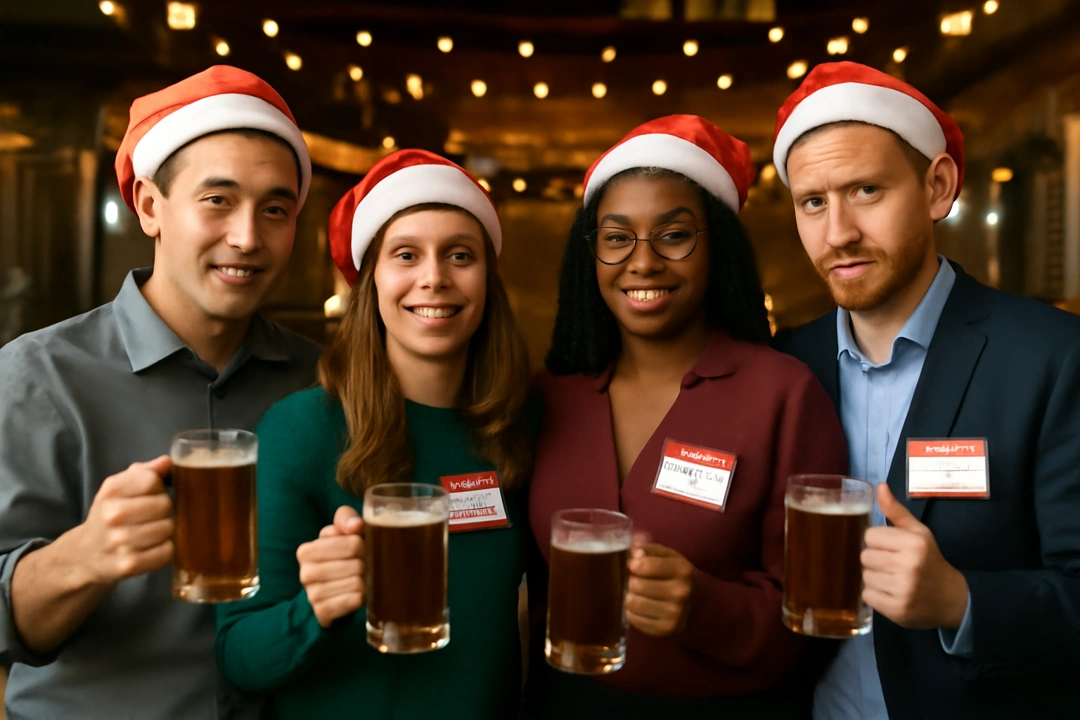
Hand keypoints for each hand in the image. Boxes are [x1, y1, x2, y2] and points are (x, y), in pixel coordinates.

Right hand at [76, 456, 174, 584]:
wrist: (85, 555)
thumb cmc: (108, 516)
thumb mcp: (118, 489)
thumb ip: (144, 472)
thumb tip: (166, 461)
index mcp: (111, 491)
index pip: (152, 480)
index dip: (158, 488)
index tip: (150, 495)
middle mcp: (113, 515)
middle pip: (165, 504)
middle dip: (165, 510)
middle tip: (152, 517)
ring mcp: (120, 541)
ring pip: (169, 528)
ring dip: (166, 530)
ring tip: (152, 532)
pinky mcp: (129, 565)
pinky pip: (167, 551)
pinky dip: (165, 549)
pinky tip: (152, 547)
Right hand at [297, 506, 364, 628]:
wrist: (329, 593)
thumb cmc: (339, 557)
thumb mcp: (341, 533)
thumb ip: (346, 519)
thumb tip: (356, 525)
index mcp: (306, 551)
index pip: (351, 544)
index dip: (362, 546)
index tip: (359, 550)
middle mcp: (305, 573)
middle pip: (356, 565)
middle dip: (364, 565)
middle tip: (360, 567)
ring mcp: (312, 595)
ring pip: (356, 583)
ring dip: (363, 582)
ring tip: (358, 581)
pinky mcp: (322, 613)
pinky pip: (351, 602)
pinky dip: (359, 598)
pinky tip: (358, 595)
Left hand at [625, 543, 694, 636]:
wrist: (699, 606)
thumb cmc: (676, 576)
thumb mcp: (668, 556)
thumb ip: (649, 548)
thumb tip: (634, 551)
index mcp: (682, 570)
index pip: (643, 565)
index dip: (633, 564)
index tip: (633, 565)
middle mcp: (681, 592)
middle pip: (635, 584)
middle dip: (631, 581)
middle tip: (636, 581)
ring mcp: (674, 614)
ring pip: (632, 603)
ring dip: (629, 597)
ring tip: (637, 594)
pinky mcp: (665, 630)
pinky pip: (633, 620)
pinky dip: (632, 613)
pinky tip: (641, 608)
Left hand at [862, 484, 967, 629]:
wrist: (951, 598)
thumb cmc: (929, 560)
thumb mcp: (918, 532)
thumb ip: (896, 510)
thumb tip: (879, 486)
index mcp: (913, 542)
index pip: (870, 536)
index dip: (879, 542)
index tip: (892, 548)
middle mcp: (908, 565)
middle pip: (865, 556)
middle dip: (876, 560)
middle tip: (893, 565)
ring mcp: (902, 589)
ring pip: (865, 576)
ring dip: (875, 578)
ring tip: (893, 579)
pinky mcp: (896, 609)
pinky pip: (867, 596)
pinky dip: (876, 595)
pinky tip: (892, 593)